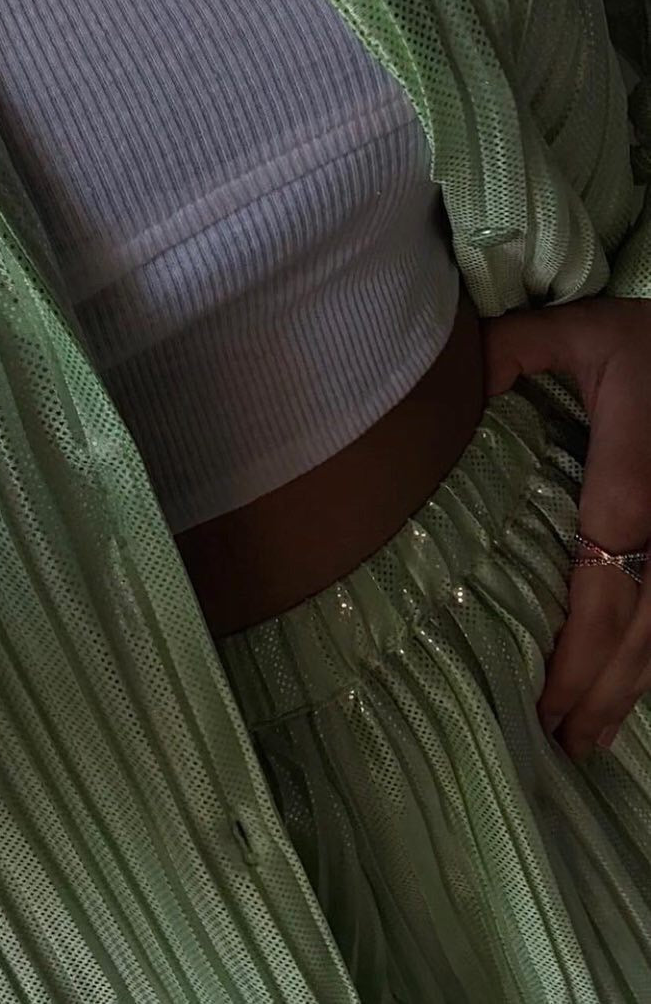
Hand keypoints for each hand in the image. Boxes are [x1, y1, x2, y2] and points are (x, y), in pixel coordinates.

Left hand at [482, 296, 650, 761]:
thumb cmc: (647, 339)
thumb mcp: (579, 330)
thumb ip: (511, 350)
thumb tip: (441, 387)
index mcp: (638, 469)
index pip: (610, 564)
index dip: (584, 639)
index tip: (543, 693)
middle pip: (644, 617)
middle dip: (603, 686)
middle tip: (556, 742)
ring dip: (630, 687)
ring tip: (585, 740)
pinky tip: (626, 693)